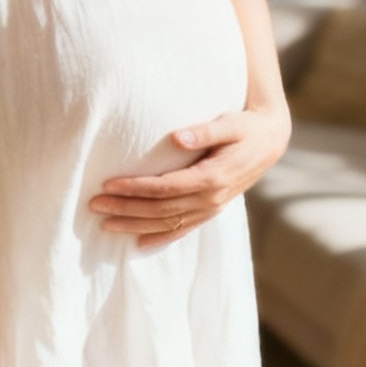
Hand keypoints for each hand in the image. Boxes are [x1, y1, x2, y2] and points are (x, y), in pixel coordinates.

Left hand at [88, 106, 291, 248]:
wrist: (271, 142)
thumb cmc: (245, 127)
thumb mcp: (228, 123)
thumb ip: (204, 131)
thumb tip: (177, 138)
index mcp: (212, 177)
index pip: (165, 187)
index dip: (135, 188)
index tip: (109, 185)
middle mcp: (211, 198)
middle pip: (160, 209)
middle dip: (125, 209)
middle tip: (94, 205)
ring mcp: (212, 207)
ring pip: (167, 223)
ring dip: (135, 225)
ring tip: (105, 224)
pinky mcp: (212, 210)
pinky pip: (184, 230)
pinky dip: (160, 237)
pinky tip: (139, 242)